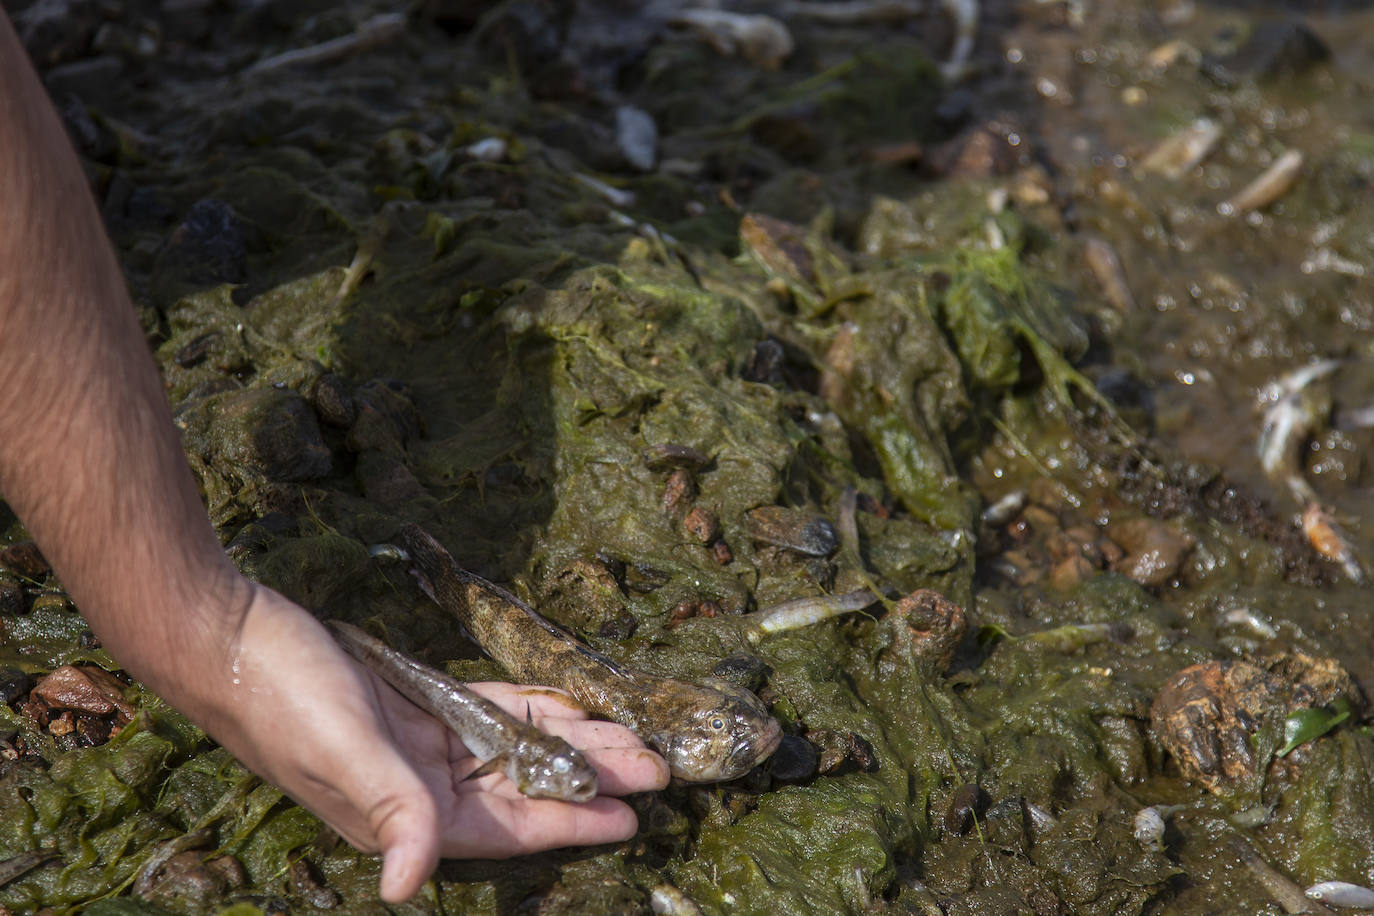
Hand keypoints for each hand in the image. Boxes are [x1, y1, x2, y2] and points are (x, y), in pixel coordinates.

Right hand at [168, 584, 669, 901]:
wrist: (227, 632)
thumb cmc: (278, 694)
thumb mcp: (341, 748)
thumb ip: (387, 808)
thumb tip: (404, 885)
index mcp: (405, 813)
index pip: (508, 827)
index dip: (572, 823)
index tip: (632, 818)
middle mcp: (417, 787)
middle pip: (523, 787)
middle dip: (589, 777)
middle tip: (657, 765)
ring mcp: (417, 743)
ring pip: (512, 747)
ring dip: (569, 742)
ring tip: (631, 736)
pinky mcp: (413, 701)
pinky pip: (487, 709)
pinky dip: (529, 708)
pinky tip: (569, 703)